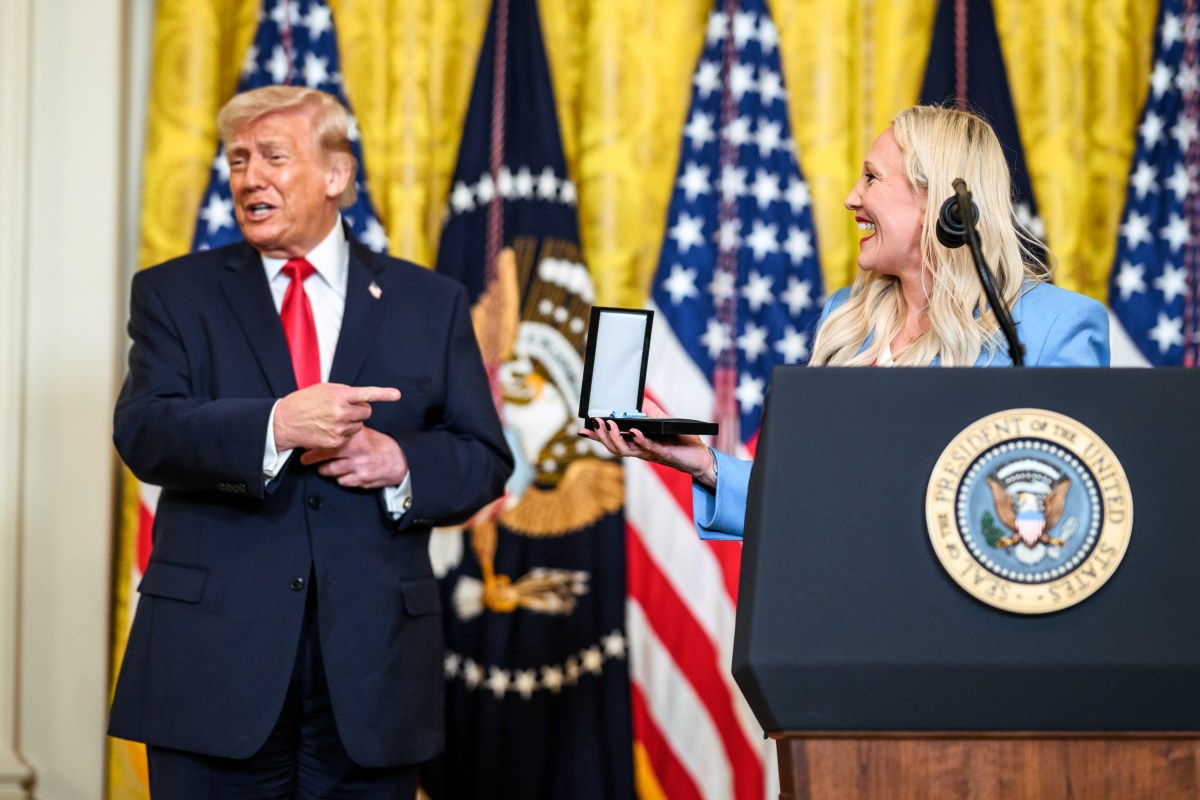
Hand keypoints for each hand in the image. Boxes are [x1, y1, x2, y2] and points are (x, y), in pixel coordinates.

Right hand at [273, 383, 400, 451]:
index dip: (384, 394)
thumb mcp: (324, 389)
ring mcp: (340, 428)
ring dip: (352, 421)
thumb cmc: (306, 401)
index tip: (397, 395)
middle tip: (345, 409)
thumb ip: (345, 392)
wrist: (286, 421)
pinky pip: (350, 435)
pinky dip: (344, 432)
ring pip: (360, 424)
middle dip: (360, 410)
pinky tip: (329, 428)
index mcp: (339, 395)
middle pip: (367, 411)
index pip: (366, 394)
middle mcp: (341, 412)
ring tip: (333, 418)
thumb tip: (361, 398)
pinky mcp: (337, 441)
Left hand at [299, 426, 408, 488]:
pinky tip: (340, 474)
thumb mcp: (364, 433)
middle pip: (325, 454)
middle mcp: (357, 451)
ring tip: (321, 466)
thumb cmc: (378, 445)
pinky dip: (339, 478)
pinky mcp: (361, 480)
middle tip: (304, 458)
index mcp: (357, 436)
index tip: (306, 441)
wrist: (400, 460)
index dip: (315, 441)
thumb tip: (325, 429)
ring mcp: (359, 467)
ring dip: (323, 469)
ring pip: (330, 470)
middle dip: (310, 458)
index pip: (329, 437)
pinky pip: (342, 482)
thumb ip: (347, 432)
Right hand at [577, 397, 716, 486]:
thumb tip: (636, 398)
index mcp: (637, 443)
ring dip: (615, 437)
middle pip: (614, 446)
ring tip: (609, 424)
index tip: (581, 429)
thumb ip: (649, 411)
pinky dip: (639, 439)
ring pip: (625, 450)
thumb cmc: (681, 440)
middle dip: (601, 436)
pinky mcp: (663, 453)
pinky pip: (647, 447)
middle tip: (595, 423)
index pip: (612, 440)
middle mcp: (640, 450)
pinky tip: (634, 430)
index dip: (596, 436)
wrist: (701, 456)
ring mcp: (650, 453)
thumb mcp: (663, 421)